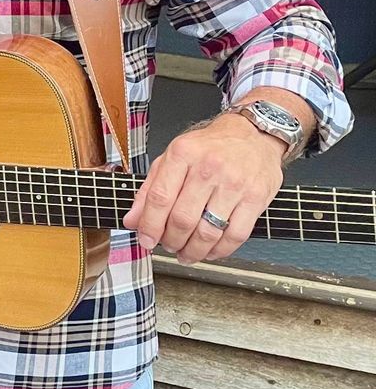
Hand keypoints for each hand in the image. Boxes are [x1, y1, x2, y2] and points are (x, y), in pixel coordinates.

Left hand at [122, 113, 284, 263]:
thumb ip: (149, 189)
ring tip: (186, 253)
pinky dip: (219, 251)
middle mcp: (208, 168)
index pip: (159, 197)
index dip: (149, 225)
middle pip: (182, 218)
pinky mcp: (256, 198)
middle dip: (171, 241)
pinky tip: (210, 251)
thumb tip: (133, 220)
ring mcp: (234, 184)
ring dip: (193, 251)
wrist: (253, 135)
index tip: (146, 240)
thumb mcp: (172, 158)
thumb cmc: (210, 147)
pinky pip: (235, 235)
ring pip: (208, 231)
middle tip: (168, 246)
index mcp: (182, 154)